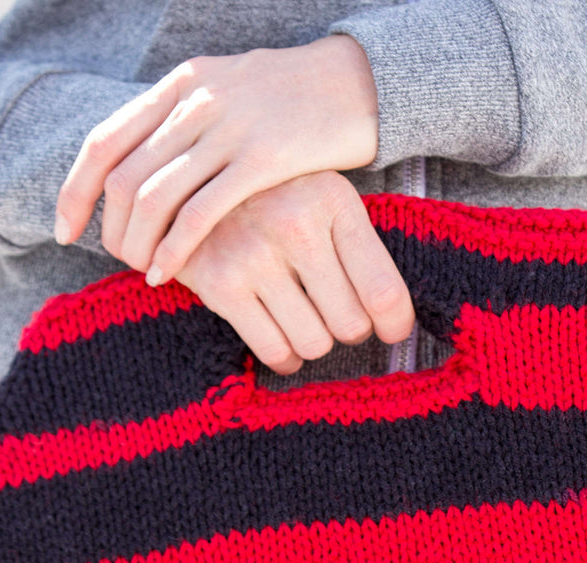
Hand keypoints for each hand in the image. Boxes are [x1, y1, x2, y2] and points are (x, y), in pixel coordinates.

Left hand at [55, 36, 378, 284]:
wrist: (356, 83)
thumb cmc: (295, 101)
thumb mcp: (229, 94)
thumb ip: (188, 120)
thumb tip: (150, 162)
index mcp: (180, 86)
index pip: (105, 141)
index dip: (76, 190)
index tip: (67, 228)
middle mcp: (194, 103)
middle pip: (123, 175)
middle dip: (110, 228)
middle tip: (116, 261)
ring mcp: (226, 130)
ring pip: (154, 196)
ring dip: (139, 244)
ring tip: (143, 271)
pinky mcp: (261, 160)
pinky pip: (200, 212)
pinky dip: (175, 248)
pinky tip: (170, 274)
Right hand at [174, 171, 413, 374]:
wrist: (191, 181)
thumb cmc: (275, 200)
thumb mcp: (322, 200)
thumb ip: (358, 248)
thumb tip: (394, 319)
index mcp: (332, 200)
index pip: (383, 289)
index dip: (395, 324)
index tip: (391, 330)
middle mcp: (294, 223)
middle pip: (351, 324)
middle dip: (350, 329)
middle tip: (336, 315)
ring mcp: (253, 253)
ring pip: (315, 343)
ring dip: (315, 343)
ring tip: (305, 320)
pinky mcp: (219, 283)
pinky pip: (274, 350)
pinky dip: (285, 358)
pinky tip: (284, 341)